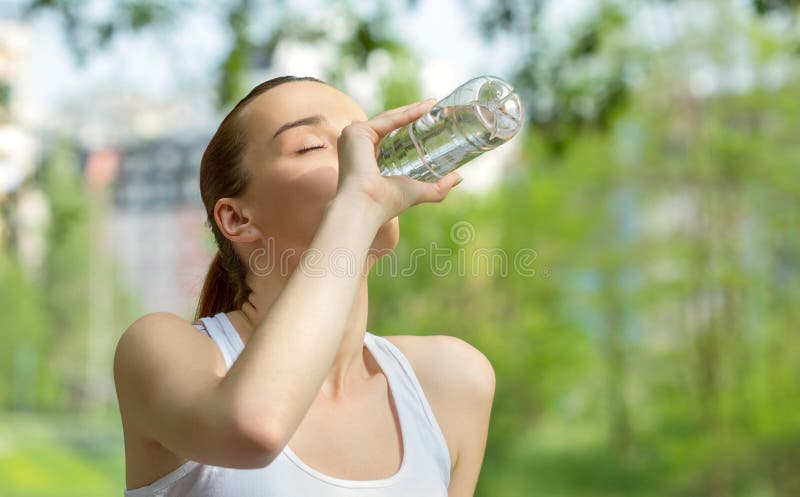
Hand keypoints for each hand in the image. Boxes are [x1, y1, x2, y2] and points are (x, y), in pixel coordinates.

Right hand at [335, 99, 462, 222]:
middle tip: (433, 107)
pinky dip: (406, 114)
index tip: (428, 117)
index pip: (388, 134)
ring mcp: (354, 137)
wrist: (367, 206)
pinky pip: (386, 120)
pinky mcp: (356, 133)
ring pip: (388, 118)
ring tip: (431, 105)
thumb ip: (438, 187)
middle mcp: (357, 145)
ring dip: (410, 110)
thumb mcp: (417, 191)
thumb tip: (459, 178)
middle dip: (412, 113)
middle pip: (388, 122)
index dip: (409, 124)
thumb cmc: (386, 203)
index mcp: (366, 157)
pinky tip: (423, 110)